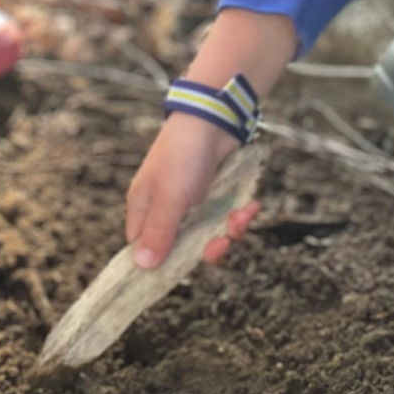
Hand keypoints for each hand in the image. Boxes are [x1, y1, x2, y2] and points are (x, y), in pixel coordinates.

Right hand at [125, 112, 259, 268]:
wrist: (214, 118)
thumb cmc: (183, 154)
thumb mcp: (169, 197)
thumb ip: (159, 232)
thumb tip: (143, 267)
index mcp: (144, 209)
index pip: (143, 250)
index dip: (159, 265)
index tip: (179, 274)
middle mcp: (166, 209)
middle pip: (182, 249)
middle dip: (207, 248)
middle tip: (220, 244)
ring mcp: (192, 203)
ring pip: (209, 235)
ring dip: (229, 230)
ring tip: (240, 218)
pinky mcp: (214, 196)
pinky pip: (226, 219)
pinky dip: (239, 215)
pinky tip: (250, 207)